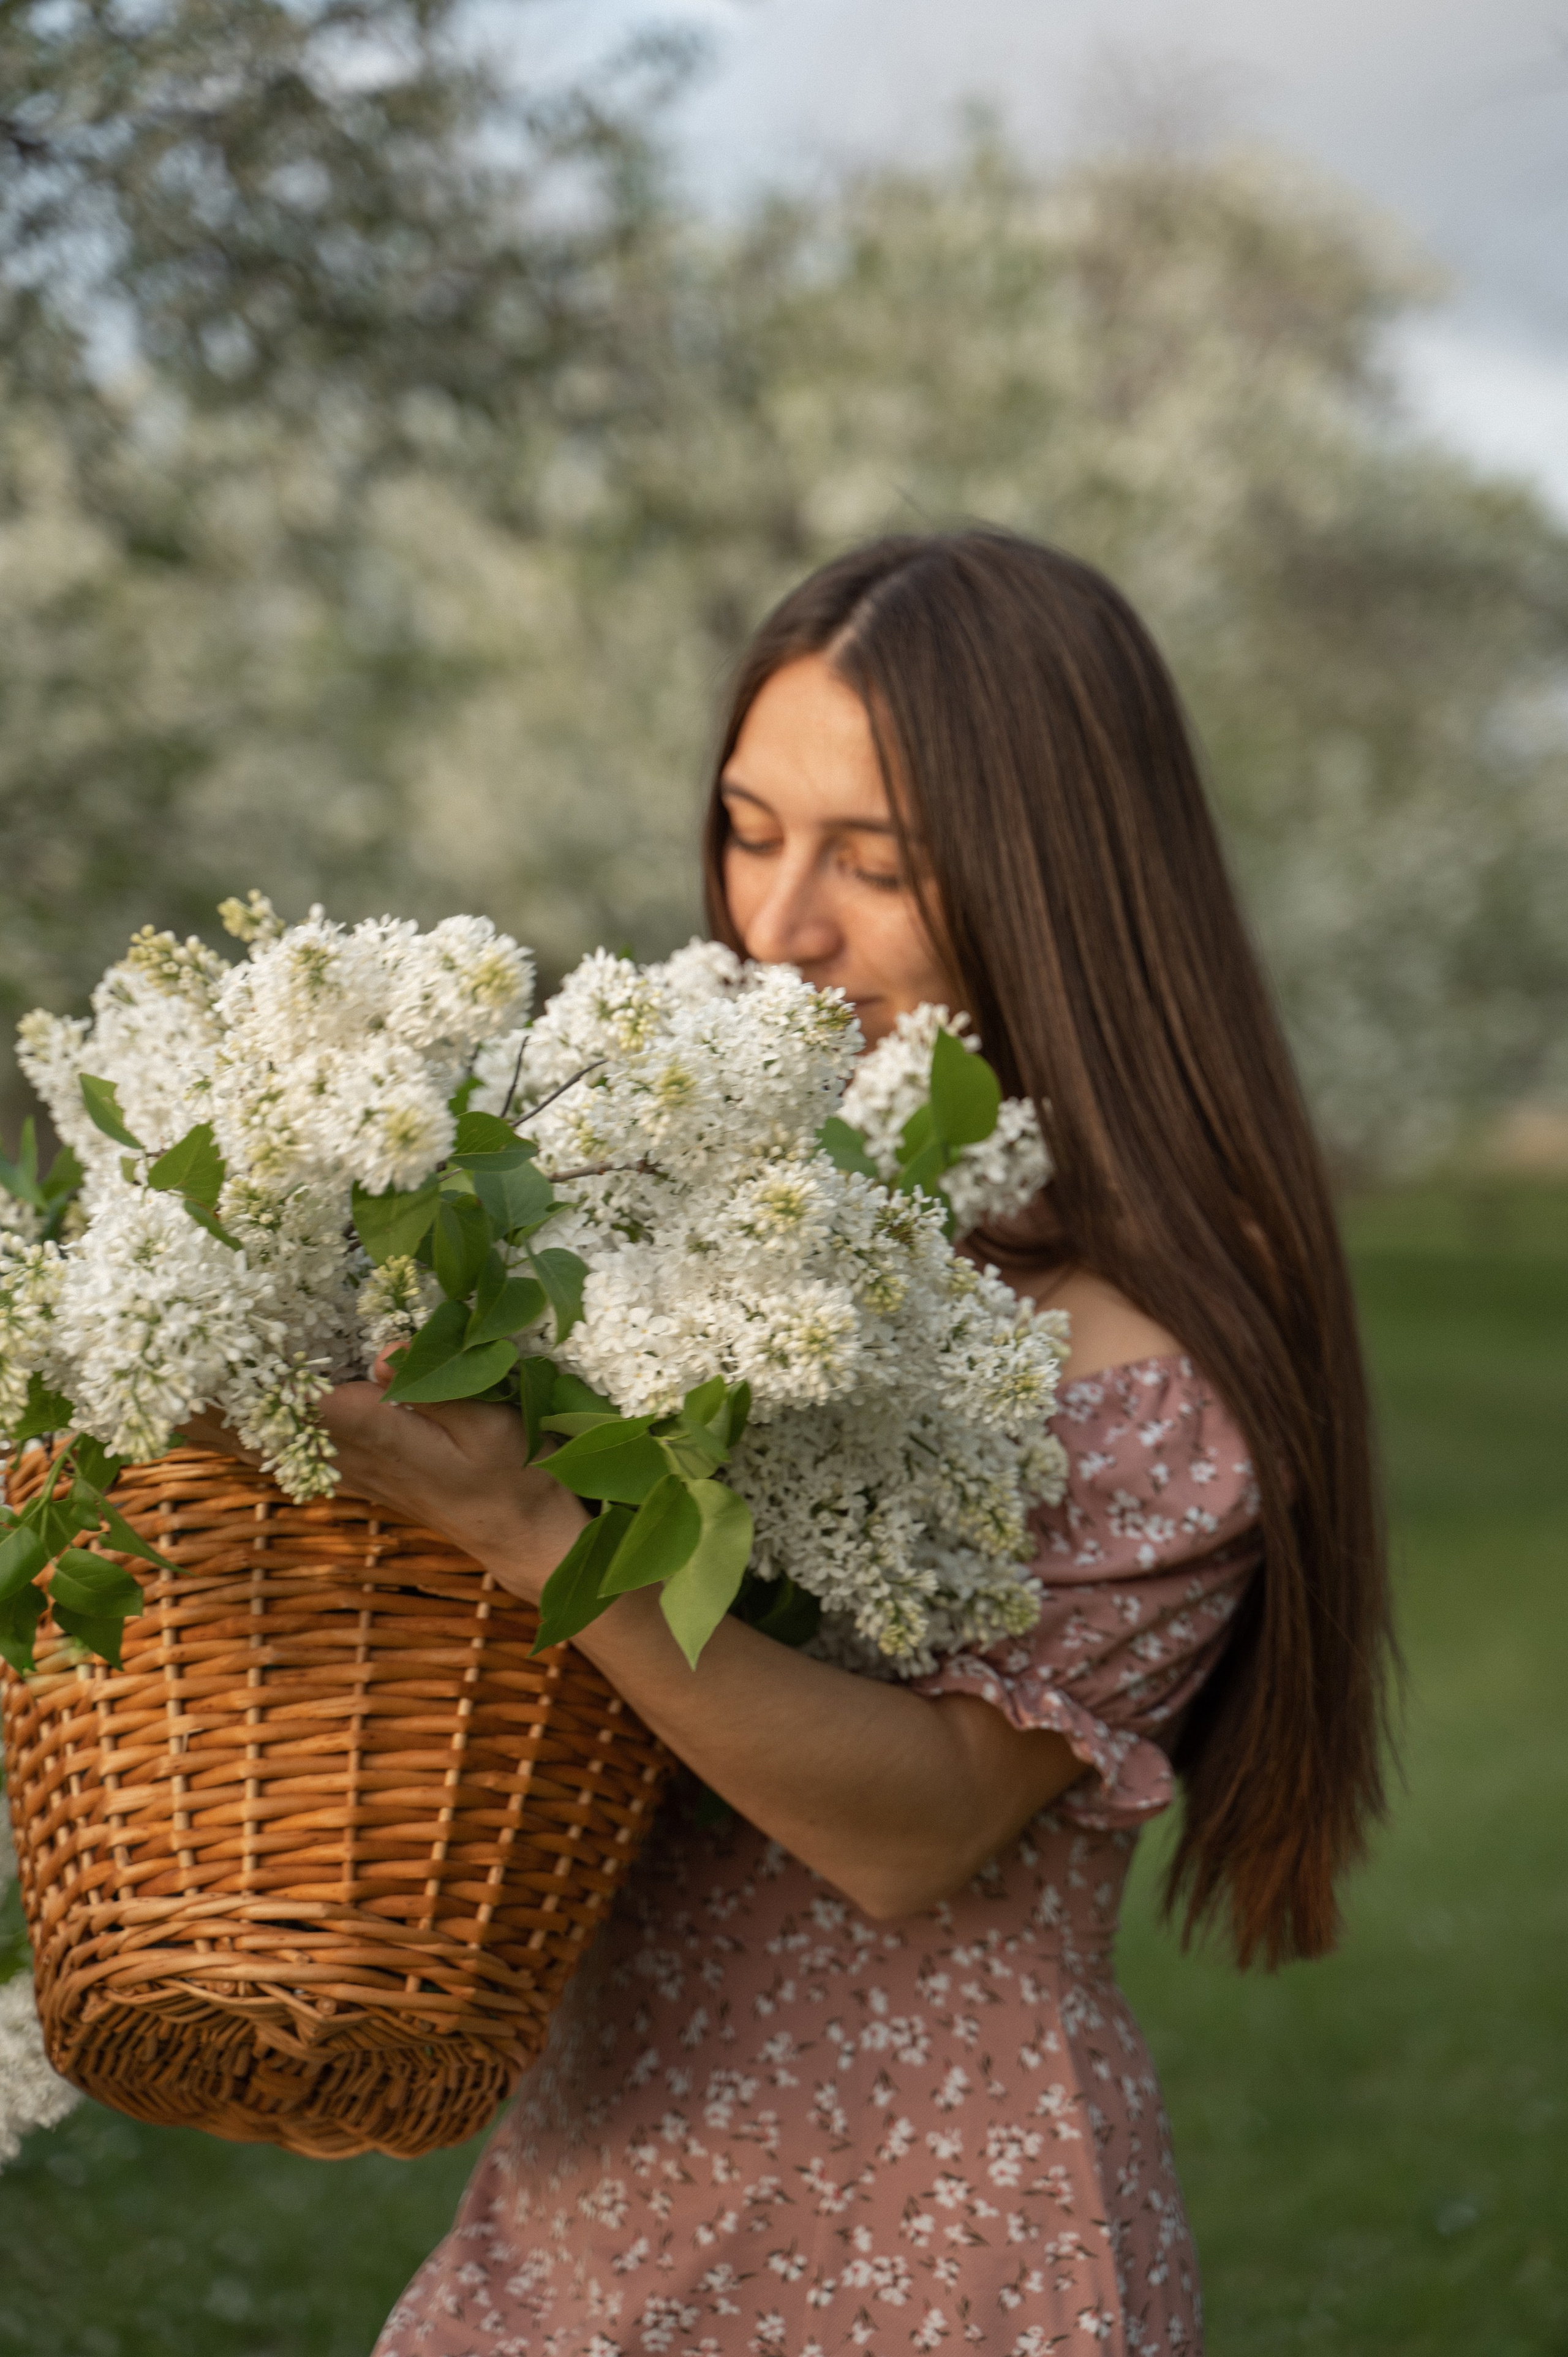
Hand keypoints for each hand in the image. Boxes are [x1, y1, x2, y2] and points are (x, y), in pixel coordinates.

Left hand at [179, 1359, 586, 1606]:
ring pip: (256, 1442)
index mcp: (374, 1433)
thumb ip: (435, 1389)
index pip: (289, 1400)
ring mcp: (340, 1468)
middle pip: (255, 1424)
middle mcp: (344, 1454)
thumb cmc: (509, 1470)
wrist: (514, 1529)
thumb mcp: (491, 1421)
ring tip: (146, 1390)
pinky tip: (199, 1427)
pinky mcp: (345, 1472)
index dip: (240, 1373)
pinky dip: (231, 1437)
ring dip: (205, 1420)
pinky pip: (273, 1453)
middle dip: (203, 1396)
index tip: (193, 1345)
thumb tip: (380, 1356)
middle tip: (141, 1363)